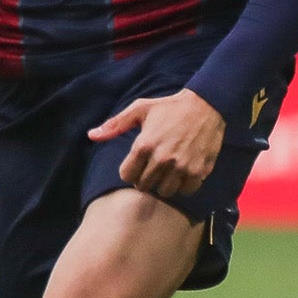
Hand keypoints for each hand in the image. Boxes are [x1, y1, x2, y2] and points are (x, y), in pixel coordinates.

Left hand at [90, 89, 225, 200]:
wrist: (206, 105)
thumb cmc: (169, 107)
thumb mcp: (140, 109)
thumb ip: (115, 125)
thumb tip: (91, 135)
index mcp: (144, 145)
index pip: (127, 175)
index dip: (129, 170)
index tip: (137, 164)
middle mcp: (162, 159)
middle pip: (144, 186)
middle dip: (145, 178)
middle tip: (152, 167)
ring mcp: (181, 167)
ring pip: (164, 192)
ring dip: (163, 184)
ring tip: (167, 171)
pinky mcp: (199, 171)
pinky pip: (186, 191)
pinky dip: (183, 186)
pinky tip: (182, 173)